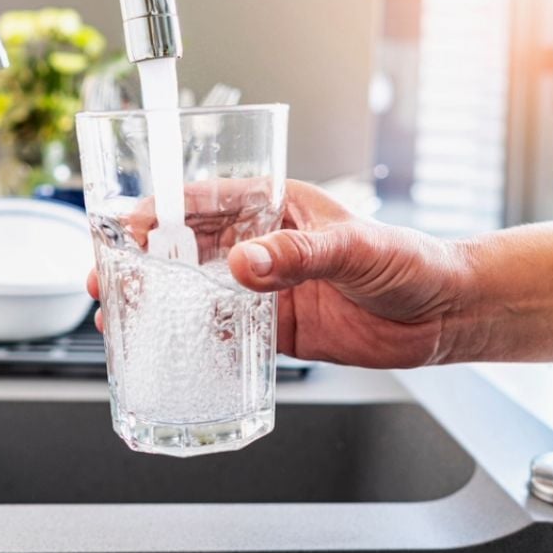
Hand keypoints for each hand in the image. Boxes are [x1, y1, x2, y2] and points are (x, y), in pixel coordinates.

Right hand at [87, 180, 472, 368]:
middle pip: (189, 249)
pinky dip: (198, 341)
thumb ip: (298, 255)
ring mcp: (270, 288)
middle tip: (108, 276)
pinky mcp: (280, 329)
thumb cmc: (411, 260)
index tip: (126, 226)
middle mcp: (266, 246)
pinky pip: (229, 334)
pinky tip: (171, 350)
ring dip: (161, 302)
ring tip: (121, 314)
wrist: (445, 314)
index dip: (160, 211)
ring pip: (200, 293)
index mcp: (278, 208)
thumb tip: (244, 263)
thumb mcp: (354, 247)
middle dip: (144, 260)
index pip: (206, 201)